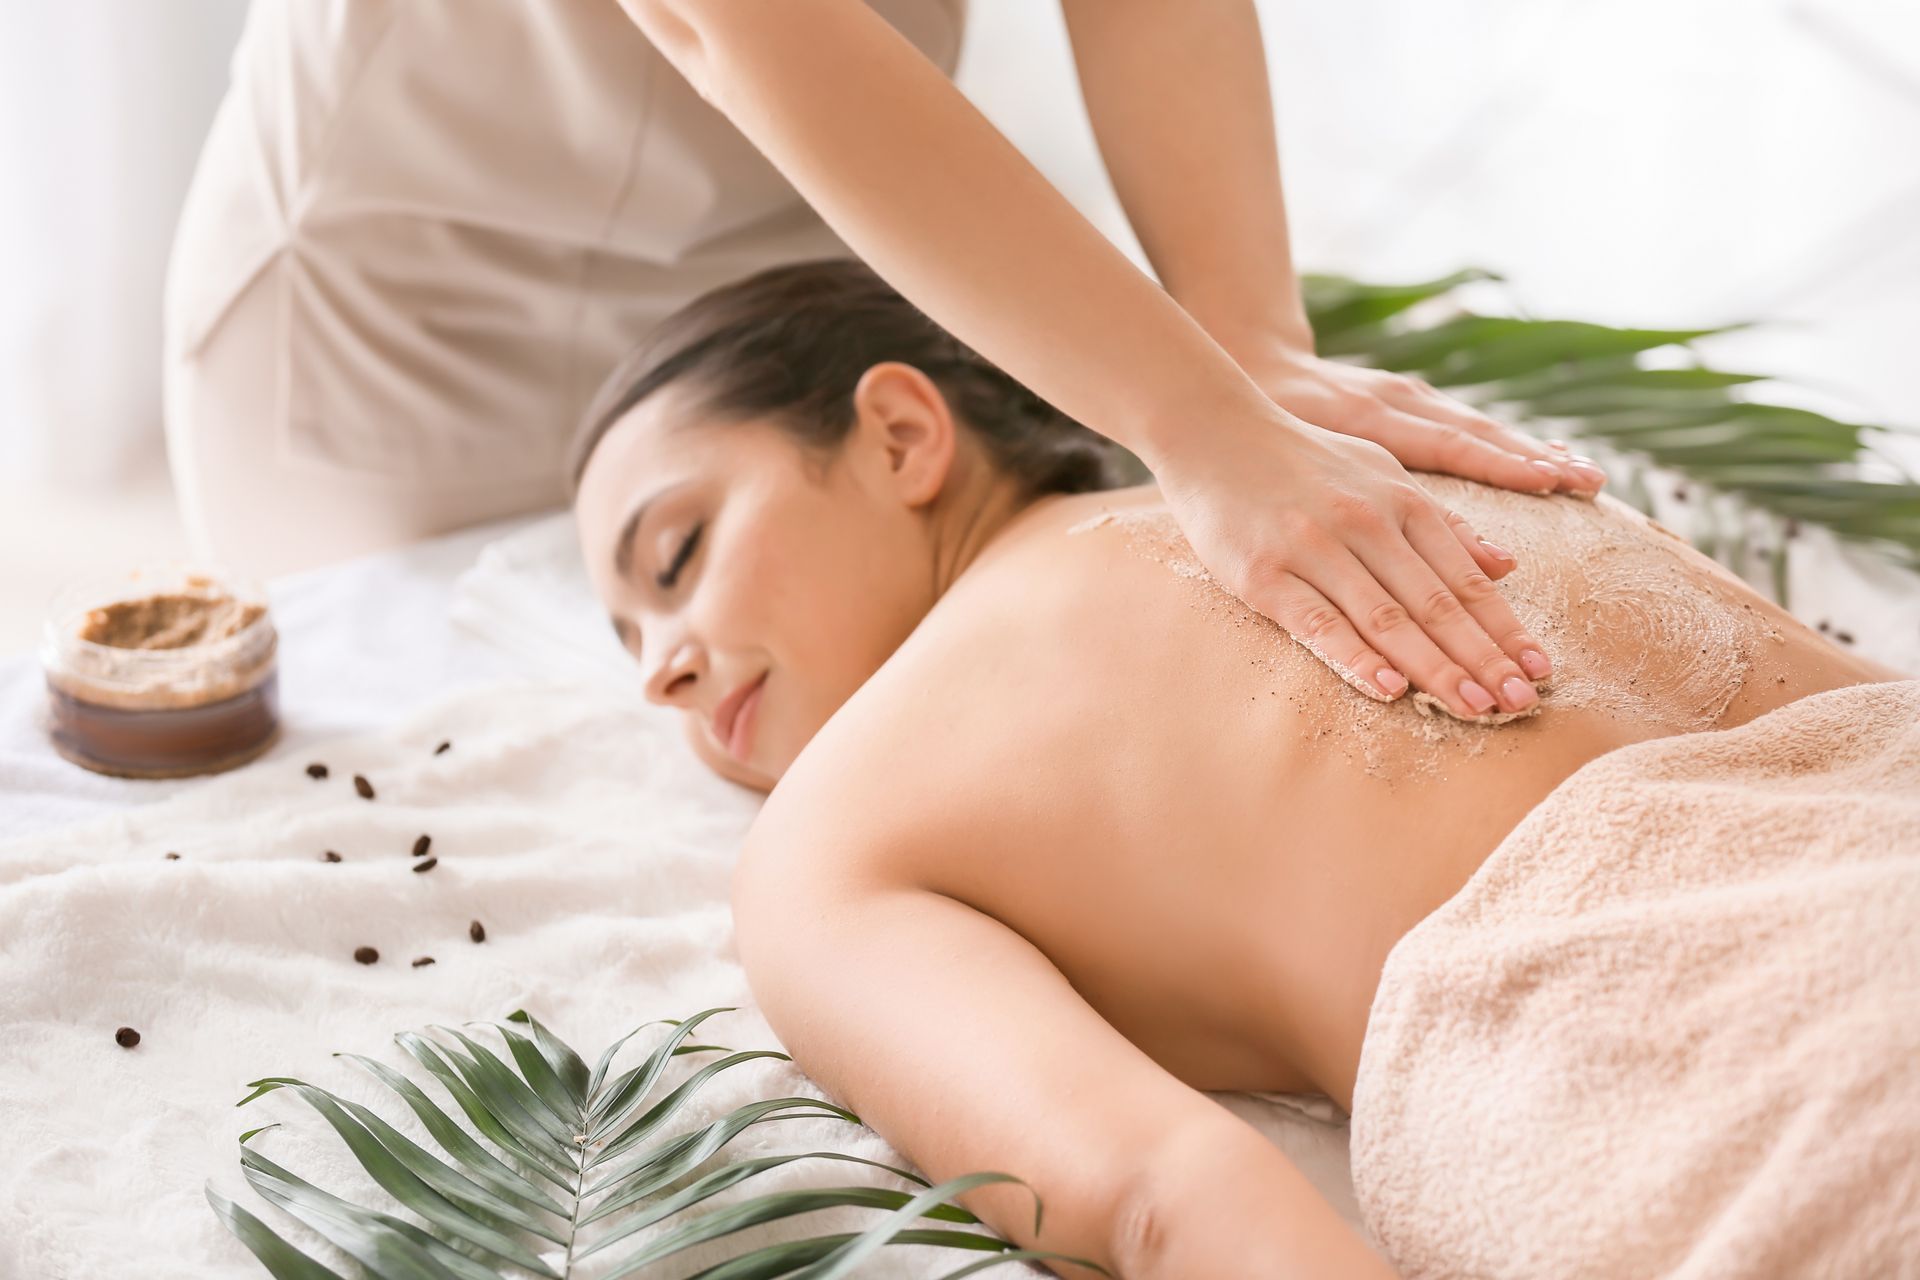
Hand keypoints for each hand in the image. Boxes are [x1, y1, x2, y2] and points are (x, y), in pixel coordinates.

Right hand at [1156, 411, 1553, 719]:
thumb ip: (1441, 522)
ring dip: (1435, 667)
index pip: (1465, 579)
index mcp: (1401, 501)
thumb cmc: (1302, 458)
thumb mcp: (1381, 473)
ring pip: (1387, 618)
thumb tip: (1506, 565)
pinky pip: (1317, 623)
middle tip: (1519, 706)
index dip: (1505, 629)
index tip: (1539, 672)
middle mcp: (1366, 523)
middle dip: (1483, 659)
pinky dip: (1355, 656)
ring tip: (1474, 709)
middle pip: (1437, 604)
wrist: (1213, 430)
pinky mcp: (1264, 574)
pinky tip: (1390, 688)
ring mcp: (1314, 548)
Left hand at [1241, 346, 1607, 497]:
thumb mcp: (1302, 452)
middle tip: (1590, 483)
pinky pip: (1469, 424)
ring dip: (1532, 452)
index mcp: (1373, 412)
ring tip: (1583, 475)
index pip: (1450, 441)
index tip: (1552, 482)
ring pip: (1481, 426)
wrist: (1257, 364)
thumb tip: (1388, 508)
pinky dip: (1507, 444)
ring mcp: (1410, 395)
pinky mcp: (1412, 398)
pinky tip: (1543, 459)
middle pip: (1480, 432)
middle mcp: (1401, 399)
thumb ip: (1350, 483)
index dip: (1501, 464)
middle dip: (1536, 460)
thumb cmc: (1274, 422)